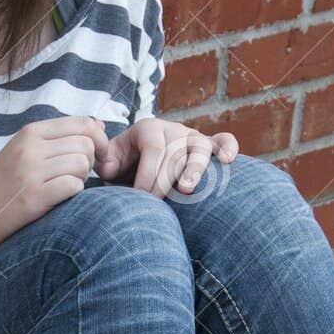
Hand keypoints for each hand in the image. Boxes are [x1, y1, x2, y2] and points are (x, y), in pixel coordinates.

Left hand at [96, 118, 239, 197]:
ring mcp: (192, 136)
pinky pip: (224, 141)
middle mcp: (173, 129)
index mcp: (149, 128)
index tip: (140, 196)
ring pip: (200, 148)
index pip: (153, 149)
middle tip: (155, 204)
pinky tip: (227, 161)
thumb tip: (108, 164)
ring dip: (195, 169)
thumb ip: (105, 162)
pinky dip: (228, 148)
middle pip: (174, 154)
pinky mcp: (209, 145)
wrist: (140, 159)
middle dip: (164, 182)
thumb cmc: (126, 164)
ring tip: (186, 189)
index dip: (147, 174)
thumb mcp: (110, 161)